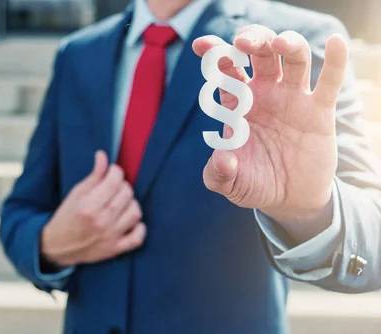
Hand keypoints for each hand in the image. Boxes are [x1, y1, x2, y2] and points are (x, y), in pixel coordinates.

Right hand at [41, 150, 145, 266]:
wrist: (57, 246)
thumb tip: (103, 156)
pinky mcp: (115, 250)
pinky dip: (139, 228)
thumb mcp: (76, 193)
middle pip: (127, 195)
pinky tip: (130, 221)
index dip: (116, 172)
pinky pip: (138, 238)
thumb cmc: (67, 217)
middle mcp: (101, 222)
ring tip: (121, 202)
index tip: (112, 172)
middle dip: (122, 186)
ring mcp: (110, 237)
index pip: (114, 182)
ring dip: (131, 203)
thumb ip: (94, 175)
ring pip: (135, 213)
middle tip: (114, 187)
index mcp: (88, 206)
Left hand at [192, 25, 348, 240]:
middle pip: (258, 52)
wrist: (289, 200)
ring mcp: (291, 98)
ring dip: (287, 43)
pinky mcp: (319, 110)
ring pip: (292, 58)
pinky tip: (336, 41)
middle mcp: (263, 93)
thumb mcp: (230, 184)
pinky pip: (329, 80)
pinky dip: (335, 60)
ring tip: (279, 44)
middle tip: (243, 43)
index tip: (201, 46)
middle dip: (251, 39)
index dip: (214, 53)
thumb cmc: (253, 184)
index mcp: (236, 103)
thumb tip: (223, 160)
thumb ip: (218, 174)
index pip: (224, 69)